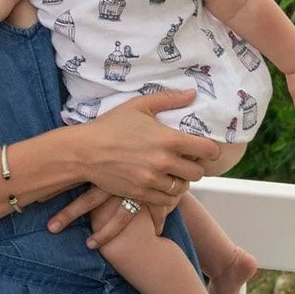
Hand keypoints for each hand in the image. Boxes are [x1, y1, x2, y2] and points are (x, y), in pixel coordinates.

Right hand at [43, 91, 217, 241]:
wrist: (85, 151)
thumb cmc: (111, 126)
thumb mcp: (139, 106)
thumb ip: (169, 99)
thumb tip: (192, 93)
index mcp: (168, 139)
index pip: (206, 150)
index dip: (210, 150)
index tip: (204, 148)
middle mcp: (164, 162)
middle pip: (197, 172)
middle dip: (195, 166)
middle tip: (185, 160)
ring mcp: (153, 180)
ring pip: (183, 187)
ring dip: (181, 180)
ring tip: (172, 172)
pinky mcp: (142, 194)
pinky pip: (166, 200)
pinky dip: (167, 193)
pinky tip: (161, 183)